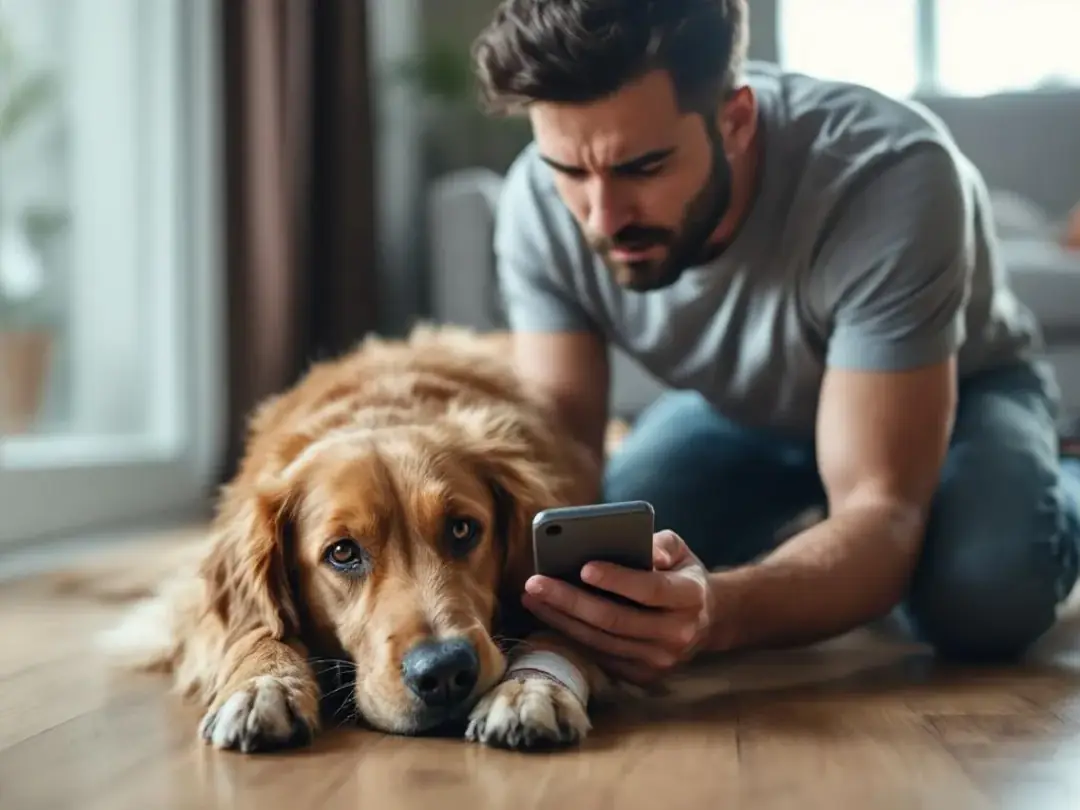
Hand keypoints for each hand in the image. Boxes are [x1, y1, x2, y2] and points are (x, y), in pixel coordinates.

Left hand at [521, 530, 714, 684]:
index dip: (616, 579)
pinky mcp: (643, 675)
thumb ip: (663, 544)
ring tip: (532, 597)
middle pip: (615, 619)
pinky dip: (571, 636)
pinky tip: (549, 616)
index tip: (583, 567)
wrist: (704, 620)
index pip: (650, 589)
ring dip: (561, 619)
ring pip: (601, 641)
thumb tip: (647, 551)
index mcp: (690, 597)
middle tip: (535, 582)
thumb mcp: (681, 551)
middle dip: (570, 600)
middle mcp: (677, 633)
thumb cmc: (680, 574)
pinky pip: (600, 655)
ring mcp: (660, 660)